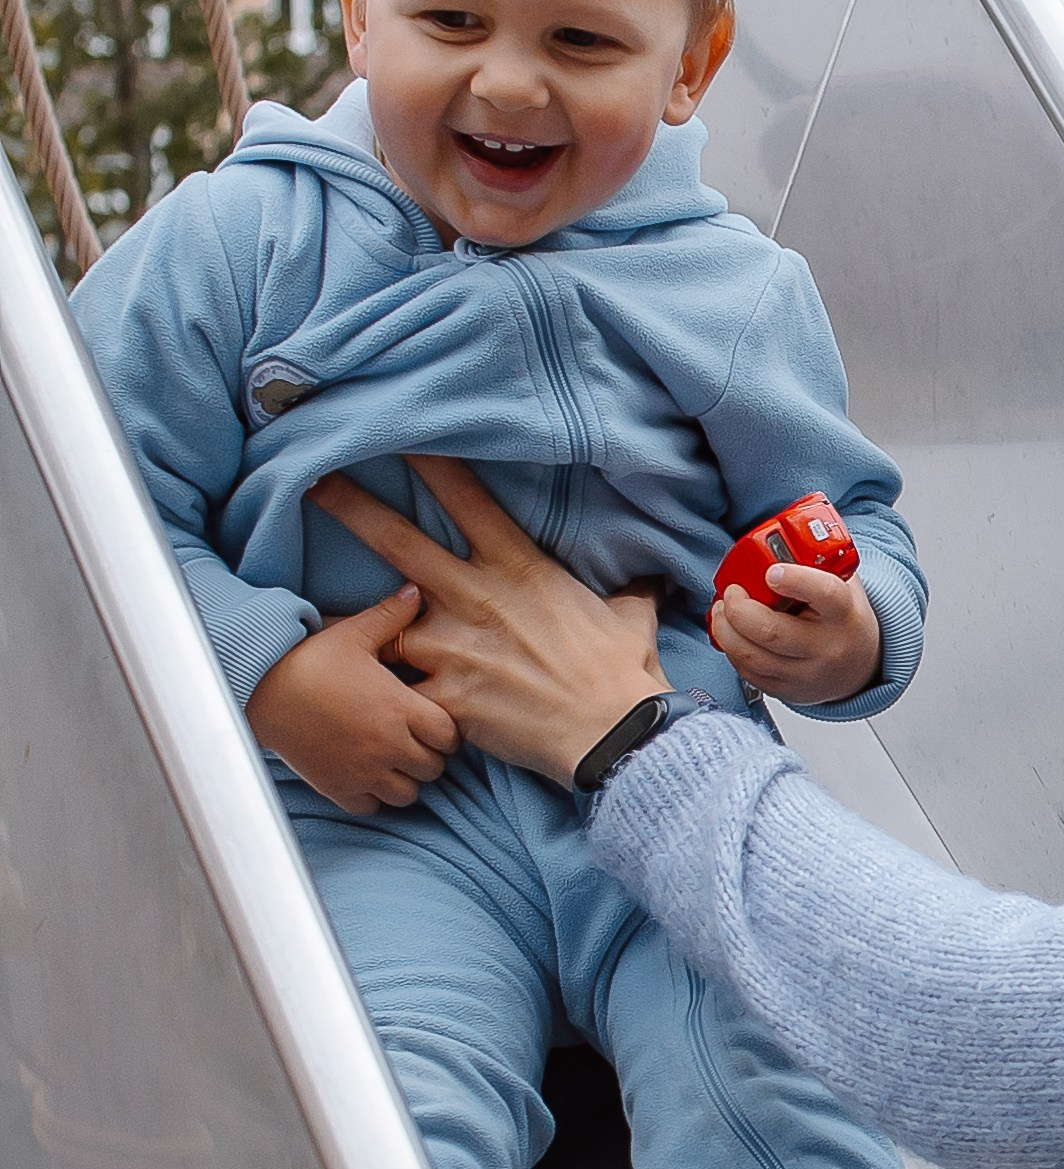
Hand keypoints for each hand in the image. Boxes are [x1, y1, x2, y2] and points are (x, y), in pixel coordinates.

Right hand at [247, 588, 458, 813]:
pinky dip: (372, 796)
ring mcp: (363, 772)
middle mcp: (387, 745)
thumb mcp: (353, 633)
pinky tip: (362, 773)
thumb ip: (391, 617)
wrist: (259, 689)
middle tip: (410, 740)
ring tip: (388, 759)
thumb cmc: (308, 660)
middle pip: (433, 768)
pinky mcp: (338, 788)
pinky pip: (372, 807)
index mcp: (400, 709)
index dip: (445, 731)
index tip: (430, 721)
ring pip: (408, 794)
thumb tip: (416, 591)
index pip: (449, 737)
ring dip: (404, 779)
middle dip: (427, 755)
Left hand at [312, 457, 666, 783]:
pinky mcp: (442, 697)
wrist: (612, 734)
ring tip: (326, 624)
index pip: (465, 497)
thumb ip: (626, 594)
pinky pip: (397, 694)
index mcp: (517, 567)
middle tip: (312, 483)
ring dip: (358, 626)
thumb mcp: (630, 618)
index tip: (399, 435)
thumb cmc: (622, 674)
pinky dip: (384, 700)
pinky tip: (363, 706)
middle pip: (397, 540)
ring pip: (382, 623)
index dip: (428, 461)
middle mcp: (474, 597)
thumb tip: (646, 583)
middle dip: (350, 507)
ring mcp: (451, 647)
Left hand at [709, 563, 883, 706]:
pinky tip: (733, 635)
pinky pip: (748, 673)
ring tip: (724, 611)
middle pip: (770, 632)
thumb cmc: (843, 617)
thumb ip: (817, 561)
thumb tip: (780, 530)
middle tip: (731, 592)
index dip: (795, 580)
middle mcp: (828, 648)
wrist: (860, 664)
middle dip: (739, 608)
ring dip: (726, 630)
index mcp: (844, 614)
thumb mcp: (843, 584)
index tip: (772, 571)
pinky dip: (733, 651)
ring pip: (752, 656)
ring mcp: (807, 674)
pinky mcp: (788, 691)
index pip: (824, 594)